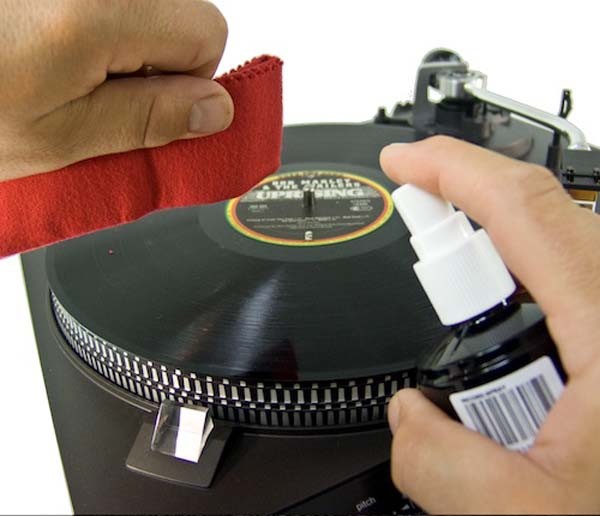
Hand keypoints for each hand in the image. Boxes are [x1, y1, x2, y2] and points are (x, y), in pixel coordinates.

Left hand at [0, 0, 232, 181]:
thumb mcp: (61, 135)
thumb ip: (149, 119)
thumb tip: (215, 111)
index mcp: (98, 11)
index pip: (207, 31)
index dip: (192, 82)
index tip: (150, 108)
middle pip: (179, 14)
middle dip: (157, 64)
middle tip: (102, 98)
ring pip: (146, 13)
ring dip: (123, 50)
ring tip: (64, 77)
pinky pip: (109, 10)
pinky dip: (95, 36)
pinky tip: (52, 58)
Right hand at [380, 136, 599, 513]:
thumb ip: (438, 464)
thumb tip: (407, 416)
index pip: (522, 209)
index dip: (451, 169)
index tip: (403, 162)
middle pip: (536, 220)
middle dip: (462, 228)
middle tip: (424, 253)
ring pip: (552, 251)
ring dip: (494, 279)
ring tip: (472, 332)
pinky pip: (568, 280)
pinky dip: (522, 290)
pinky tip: (513, 337)